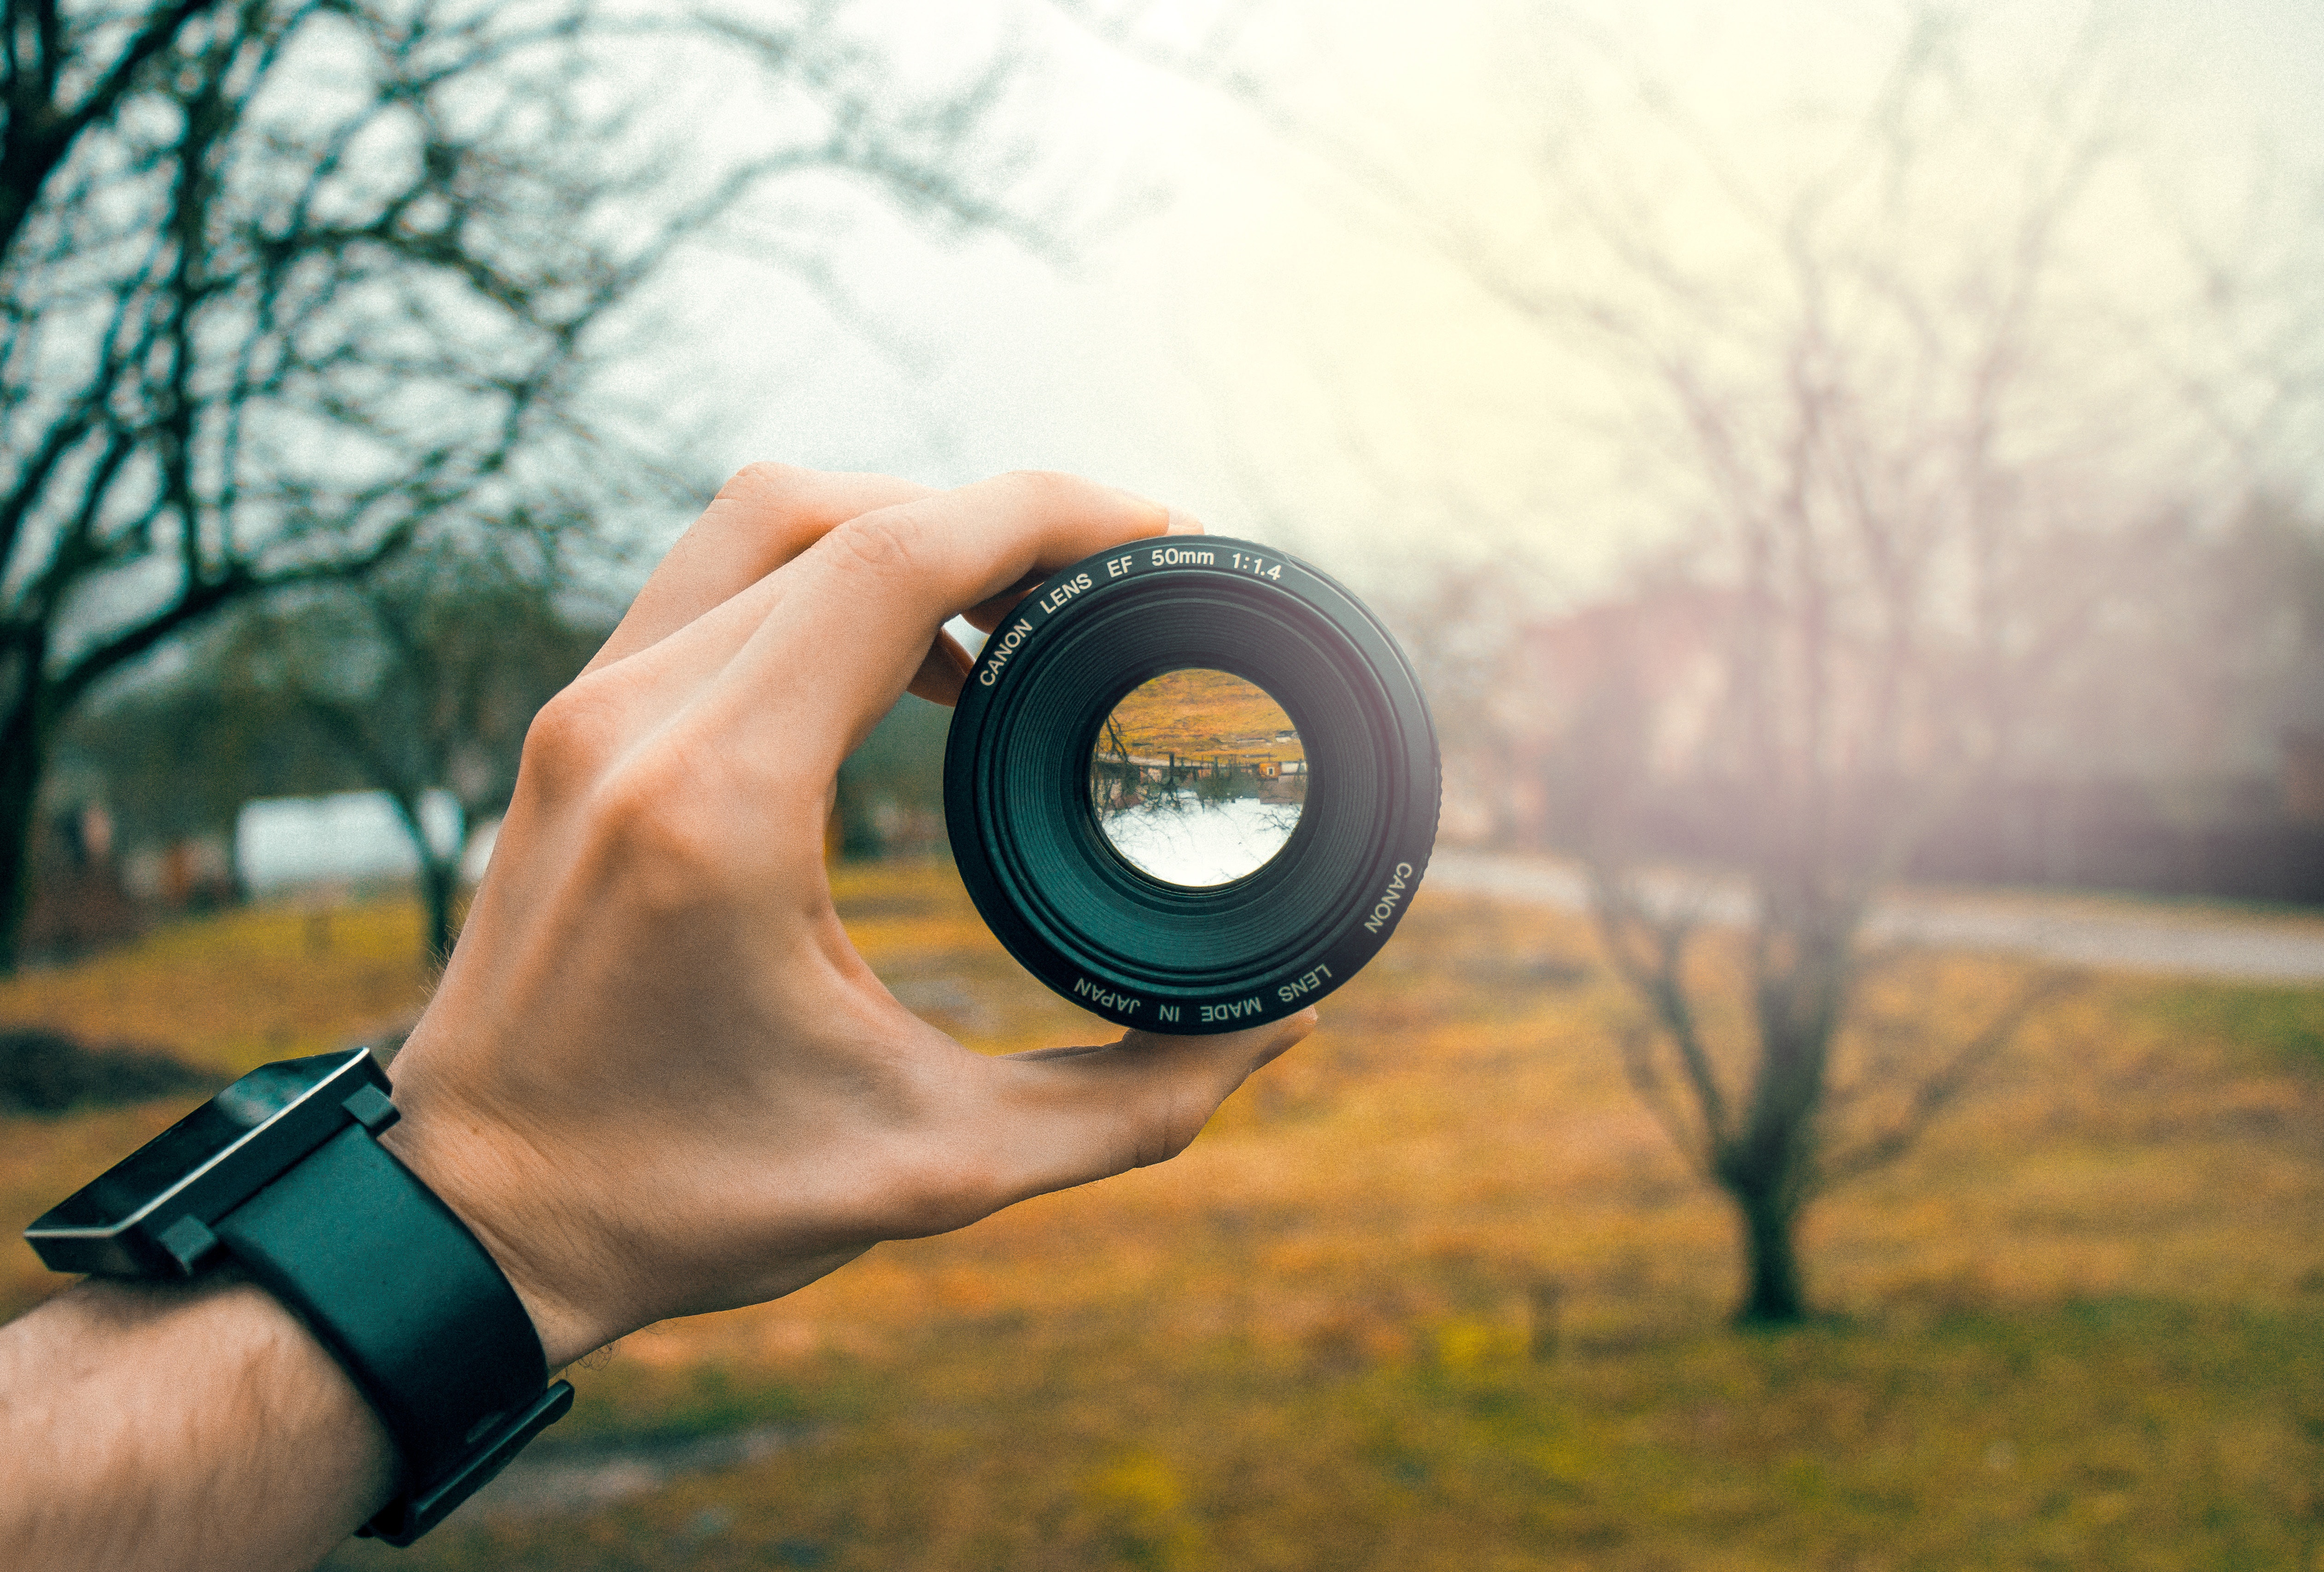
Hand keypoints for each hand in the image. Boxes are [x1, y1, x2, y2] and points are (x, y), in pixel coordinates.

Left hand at [379, 467, 1314, 1367]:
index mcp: (719, 804)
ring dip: (904, 531)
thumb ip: (1129, 1106)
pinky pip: (712, 582)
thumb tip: (1278, 1032)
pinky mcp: (570, 729)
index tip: (1161, 532)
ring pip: (764, 521)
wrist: (468, 1220)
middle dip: (999, 517)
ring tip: (1017, 617)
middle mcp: (634, 722)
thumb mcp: (935, 1169)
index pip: (895, 558)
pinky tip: (907, 659)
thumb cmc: (684, 1200)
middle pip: (840, 511)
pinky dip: (823, 577)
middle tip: (1112, 579)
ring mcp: (585, 712)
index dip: (1048, 514)